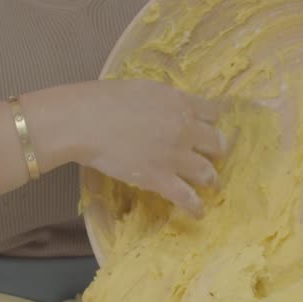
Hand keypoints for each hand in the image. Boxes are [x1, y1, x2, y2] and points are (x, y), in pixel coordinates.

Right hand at [67, 79, 227, 217]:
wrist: (86, 121)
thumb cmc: (105, 99)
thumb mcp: (144, 88)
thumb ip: (164, 99)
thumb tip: (169, 107)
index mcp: (180, 103)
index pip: (212, 114)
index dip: (210, 123)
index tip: (206, 129)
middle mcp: (185, 129)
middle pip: (216, 143)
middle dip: (215, 150)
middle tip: (210, 157)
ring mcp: (175, 156)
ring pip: (208, 173)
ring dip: (210, 179)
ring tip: (208, 185)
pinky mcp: (161, 179)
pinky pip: (187, 198)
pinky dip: (195, 207)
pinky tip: (198, 213)